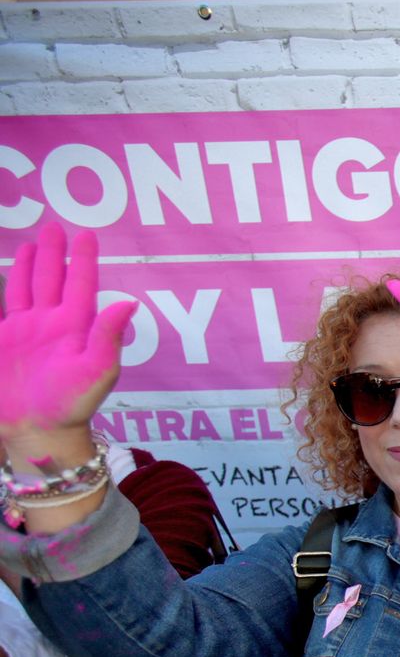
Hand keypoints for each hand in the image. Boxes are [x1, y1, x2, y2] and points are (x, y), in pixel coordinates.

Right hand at [0, 225, 136, 438]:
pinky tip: (11, 272)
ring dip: (31, 265)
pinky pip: (6, 306)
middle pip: (53, 279)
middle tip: (55, 226)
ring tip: (34, 242)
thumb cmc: (71, 405)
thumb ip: (108, 336)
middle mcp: (52, 325)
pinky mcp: (4, 342)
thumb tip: (129, 302)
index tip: (87, 234)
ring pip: (29, 288)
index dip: (83, 260)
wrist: (36, 430)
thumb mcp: (96, 371)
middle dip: (55, 253)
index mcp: (75, 327)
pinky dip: (8, 286)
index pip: (80, 284)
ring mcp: (27, 332)